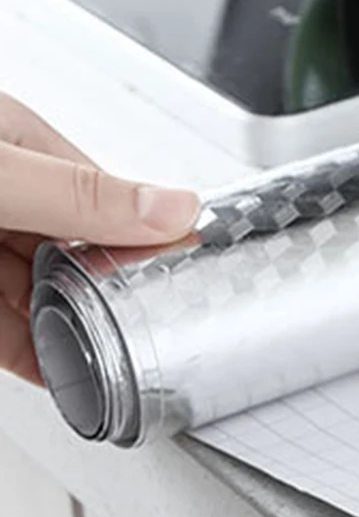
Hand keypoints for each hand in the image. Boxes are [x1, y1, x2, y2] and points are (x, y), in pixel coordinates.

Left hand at [0, 94, 199, 382]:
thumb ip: (81, 194)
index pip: (111, 201)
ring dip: (75, 331)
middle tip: (145, 333)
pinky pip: (6, 329)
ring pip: (43, 295)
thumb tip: (176, 207)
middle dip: (112, 295)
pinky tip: (58, 371)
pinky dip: (35, 354)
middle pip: (80, 254)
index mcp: (21, 145)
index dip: (148, 243)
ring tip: (109, 363)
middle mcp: (6, 194)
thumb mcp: (0, 172)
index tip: (181, 281)